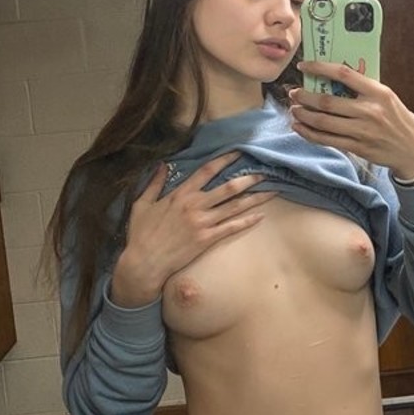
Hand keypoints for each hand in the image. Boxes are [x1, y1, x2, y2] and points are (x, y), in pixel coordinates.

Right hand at [111, 151, 272, 305]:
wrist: (144, 262)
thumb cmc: (141, 234)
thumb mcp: (142, 204)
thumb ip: (154, 183)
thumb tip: (161, 165)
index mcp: (181, 194)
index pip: (207, 170)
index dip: (225, 159)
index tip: (239, 152)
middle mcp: (195, 205)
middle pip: (228, 187)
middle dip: (249, 178)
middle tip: (265, 171)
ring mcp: (203, 222)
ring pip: (235, 206)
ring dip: (255, 198)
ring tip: (272, 190)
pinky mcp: (207, 239)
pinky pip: (232, 227)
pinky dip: (247, 221)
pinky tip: (260, 216)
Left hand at [289, 63, 413, 181]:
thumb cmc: (400, 120)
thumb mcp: (388, 98)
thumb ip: (364, 89)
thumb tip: (334, 78)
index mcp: (378, 92)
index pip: (344, 74)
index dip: (320, 68)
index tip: (304, 66)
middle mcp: (369, 111)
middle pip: (327, 101)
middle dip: (305, 96)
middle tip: (294, 92)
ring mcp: (362, 131)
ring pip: (323, 122)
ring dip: (304, 115)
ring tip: (294, 109)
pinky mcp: (357, 147)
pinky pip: (327, 140)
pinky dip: (309, 134)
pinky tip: (300, 127)